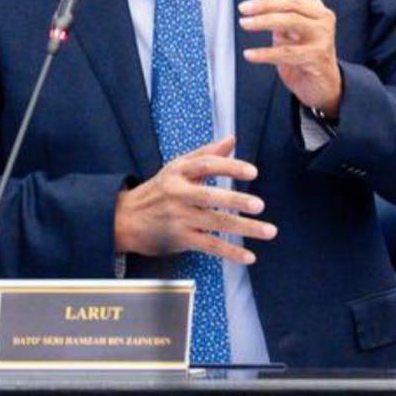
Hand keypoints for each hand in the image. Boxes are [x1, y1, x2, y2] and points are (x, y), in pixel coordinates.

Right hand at [113, 135, 276, 264]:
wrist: (126, 219)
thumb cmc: (158, 190)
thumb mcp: (177, 167)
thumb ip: (206, 154)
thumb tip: (232, 139)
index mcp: (178, 172)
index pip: (206, 165)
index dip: (229, 166)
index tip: (252, 171)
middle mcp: (178, 193)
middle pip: (209, 196)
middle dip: (235, 201)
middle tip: (259, 205)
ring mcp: (179, 217)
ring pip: (215, 223)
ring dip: (244, 228)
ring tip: (269, 231)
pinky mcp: (181, 238)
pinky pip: (210, 246)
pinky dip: (230, 252)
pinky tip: (249, 256)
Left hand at [237, 0, 341, 117]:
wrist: (323, 84)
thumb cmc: (304, 52)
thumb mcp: (288, 25)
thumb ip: (277, 3)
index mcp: (313, 6)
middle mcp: (321, 17)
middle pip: (290, 3)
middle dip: (263, 3)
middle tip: (242, 8)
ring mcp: (322, 37)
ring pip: (291, 21)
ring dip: (263, 21)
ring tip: (244, 24)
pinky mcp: (317, 57)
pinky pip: (287, 53)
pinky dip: (265, 53)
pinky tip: (249, 54)